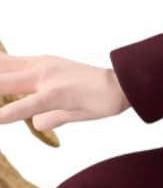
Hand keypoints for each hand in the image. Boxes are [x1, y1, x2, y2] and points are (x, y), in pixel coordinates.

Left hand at [0, 53, 129, 130]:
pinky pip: (32, 103)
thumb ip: (48, 113)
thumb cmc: (98, 94)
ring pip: (5, 83)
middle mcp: (40, 67)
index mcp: (40, 65)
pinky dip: (14, 111)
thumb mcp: (67, 104)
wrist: (124, 86)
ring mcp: (48, 79)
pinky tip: (1, 118)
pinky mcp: (59, 93)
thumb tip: (37, 123)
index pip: (2, 65)